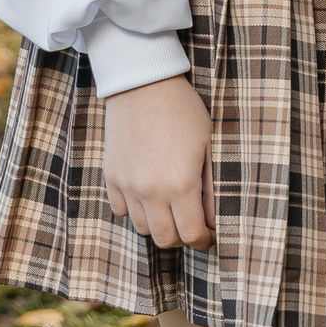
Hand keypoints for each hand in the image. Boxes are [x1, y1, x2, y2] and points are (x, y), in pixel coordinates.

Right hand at [102, 74, 213, 248]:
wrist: (143, 85)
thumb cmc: (184, 111)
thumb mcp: (209, 146)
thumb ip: (211, 187)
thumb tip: (214, 219)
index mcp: (181, 183)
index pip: (190, 234)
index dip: (204, 241)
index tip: (210, 236)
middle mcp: (150, 191)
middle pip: (164, 239)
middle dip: (182, 238)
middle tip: (193, 225)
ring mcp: (126, 186)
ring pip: (142, 228)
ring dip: (159, 224)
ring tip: (172, 207)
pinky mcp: (111, 177)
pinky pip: (121, 210)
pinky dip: (136, 210)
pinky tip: (149, 193)